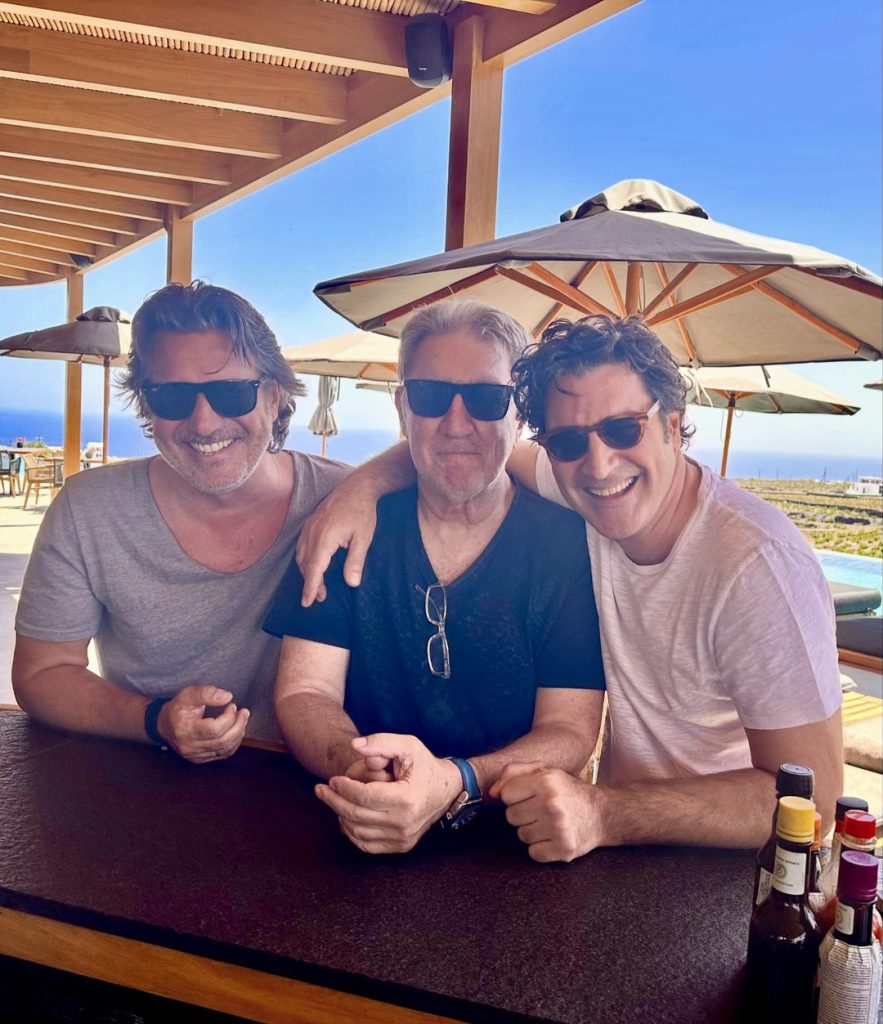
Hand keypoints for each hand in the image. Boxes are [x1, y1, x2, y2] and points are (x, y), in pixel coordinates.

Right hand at [156, 685, 248, 763]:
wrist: (165, 725)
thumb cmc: (177, 708)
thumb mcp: (188, 694)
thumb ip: (207, 693)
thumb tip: (228, 696)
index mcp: (185, 731)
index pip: (214, 729)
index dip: (228, 717)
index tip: (232, 705)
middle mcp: (190, 747)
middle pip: (222, 741)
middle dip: (238, 725)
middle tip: (243, 712)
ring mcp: (196, 756)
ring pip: (225, 749)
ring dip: (238, 733)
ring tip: (242, 719)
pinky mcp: (201, 759)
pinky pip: (223, 754)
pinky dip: (234, 742)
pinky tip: (237, 730)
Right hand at [295, 482, 377, 606]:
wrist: (357, 487)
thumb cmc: (362, 512)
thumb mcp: (363, 538)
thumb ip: (356, 561)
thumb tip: (352, 583)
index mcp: (325, 538)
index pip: (314, 569)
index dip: (310, 587)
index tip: (307, 602)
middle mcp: (312, 533)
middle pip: (305, 564)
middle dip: (310, 582)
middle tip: (320, 598)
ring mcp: (309, 527)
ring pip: (301, 555)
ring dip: (307, 571)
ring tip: (318, 585)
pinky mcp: (310, 523)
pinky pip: (302, 545)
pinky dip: (305, 559)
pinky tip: (314, 565)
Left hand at [315, 734, 461, 853]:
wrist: (447, 789)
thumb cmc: (425, 765)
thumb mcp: (407, 745)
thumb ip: (381, 742)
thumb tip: (355, 746)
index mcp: (406, 798)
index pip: (362, 796)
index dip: (343, 788)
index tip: (331, 779)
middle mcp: (404, 822)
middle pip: (356, 815)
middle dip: (333, 801)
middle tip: (320, 790)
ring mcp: (403, 838)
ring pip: (358, 832)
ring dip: (339, 816)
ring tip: (332, 800)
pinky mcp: (401, 846)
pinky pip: (367, 844)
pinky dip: (351, 832)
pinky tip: (344, 817)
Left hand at [490, 762, 601, 862]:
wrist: (602, 814)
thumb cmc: (568, 791)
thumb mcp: (544, 770)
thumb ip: (513, 772)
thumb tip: (492, 792)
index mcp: (545, 781)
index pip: (506, 794)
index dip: (515, 796)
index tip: (530, 796)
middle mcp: (551, 803)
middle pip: (511, 817)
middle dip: (523, 814)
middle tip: (542, 810)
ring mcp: (558, 828)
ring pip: (521, 836)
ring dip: (532, 831)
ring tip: (549, 823)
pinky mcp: (564, 849)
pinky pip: (534, 853)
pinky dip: (541, 848)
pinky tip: (554, 837)